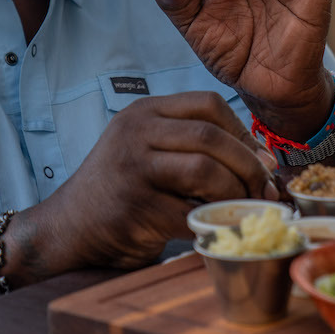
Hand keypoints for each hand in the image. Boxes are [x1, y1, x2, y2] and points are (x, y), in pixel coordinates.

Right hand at [33, 92, 279, 270]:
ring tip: (242, 210)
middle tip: (265, 192)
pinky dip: (213, 226)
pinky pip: (191, 215)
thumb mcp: (148, 148)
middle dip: (249, 166)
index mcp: (144, 112)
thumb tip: (263, 160)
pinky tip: (216, 230)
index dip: (243, 132)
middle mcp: (135, 132)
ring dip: (235, 195)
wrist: (70, 226)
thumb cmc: (122, 188)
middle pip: (210, 136)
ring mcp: (133, 169)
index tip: (261, 160)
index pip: (207, 103)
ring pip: (205, 172)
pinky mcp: (135, 208)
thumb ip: (193, 144)